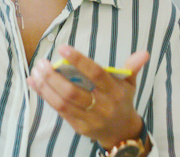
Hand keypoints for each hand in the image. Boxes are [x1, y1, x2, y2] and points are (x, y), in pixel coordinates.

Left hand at [27, 45, 148, 149]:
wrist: (122, 133)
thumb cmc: (122, 100)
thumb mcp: (129, 83)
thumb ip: (132, 67)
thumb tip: (144, 53)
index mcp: (114, 91)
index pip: (95, 73)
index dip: (78, 60)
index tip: (62, 47)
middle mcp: (101, 105)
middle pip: (73, 92)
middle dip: (54, 77)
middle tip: (42, 62)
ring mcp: (89, 118)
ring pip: (63, 103)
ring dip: (46, 87)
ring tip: (35, 71)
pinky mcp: (79, 127)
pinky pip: (60, 111)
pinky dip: (45, 96)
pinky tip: (35, 83)